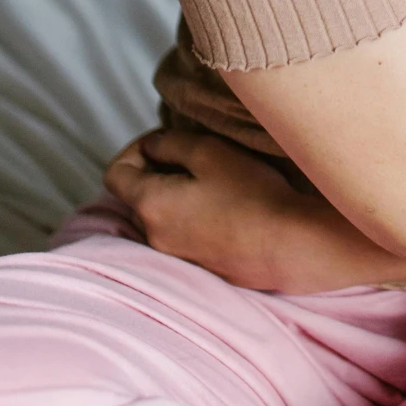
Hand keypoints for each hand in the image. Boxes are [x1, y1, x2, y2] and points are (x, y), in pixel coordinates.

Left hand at [103, 127, 396, 292]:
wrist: (290, 246)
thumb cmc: (251, 194)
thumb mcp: (208, 152)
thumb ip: (169, 144)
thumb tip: (151, 147)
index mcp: (149, 204)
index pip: (114, 173)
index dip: (134, 148)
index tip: (163, 138)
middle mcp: (153, 236)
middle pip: (137, 195)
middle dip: (157, 169)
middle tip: (193, 153)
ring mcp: (176, 256)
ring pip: (161, 215)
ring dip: (176, 193)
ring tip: (213, 178)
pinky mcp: (200, 267)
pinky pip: (183, 234)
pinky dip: (193, 215)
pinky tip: (226, 205)